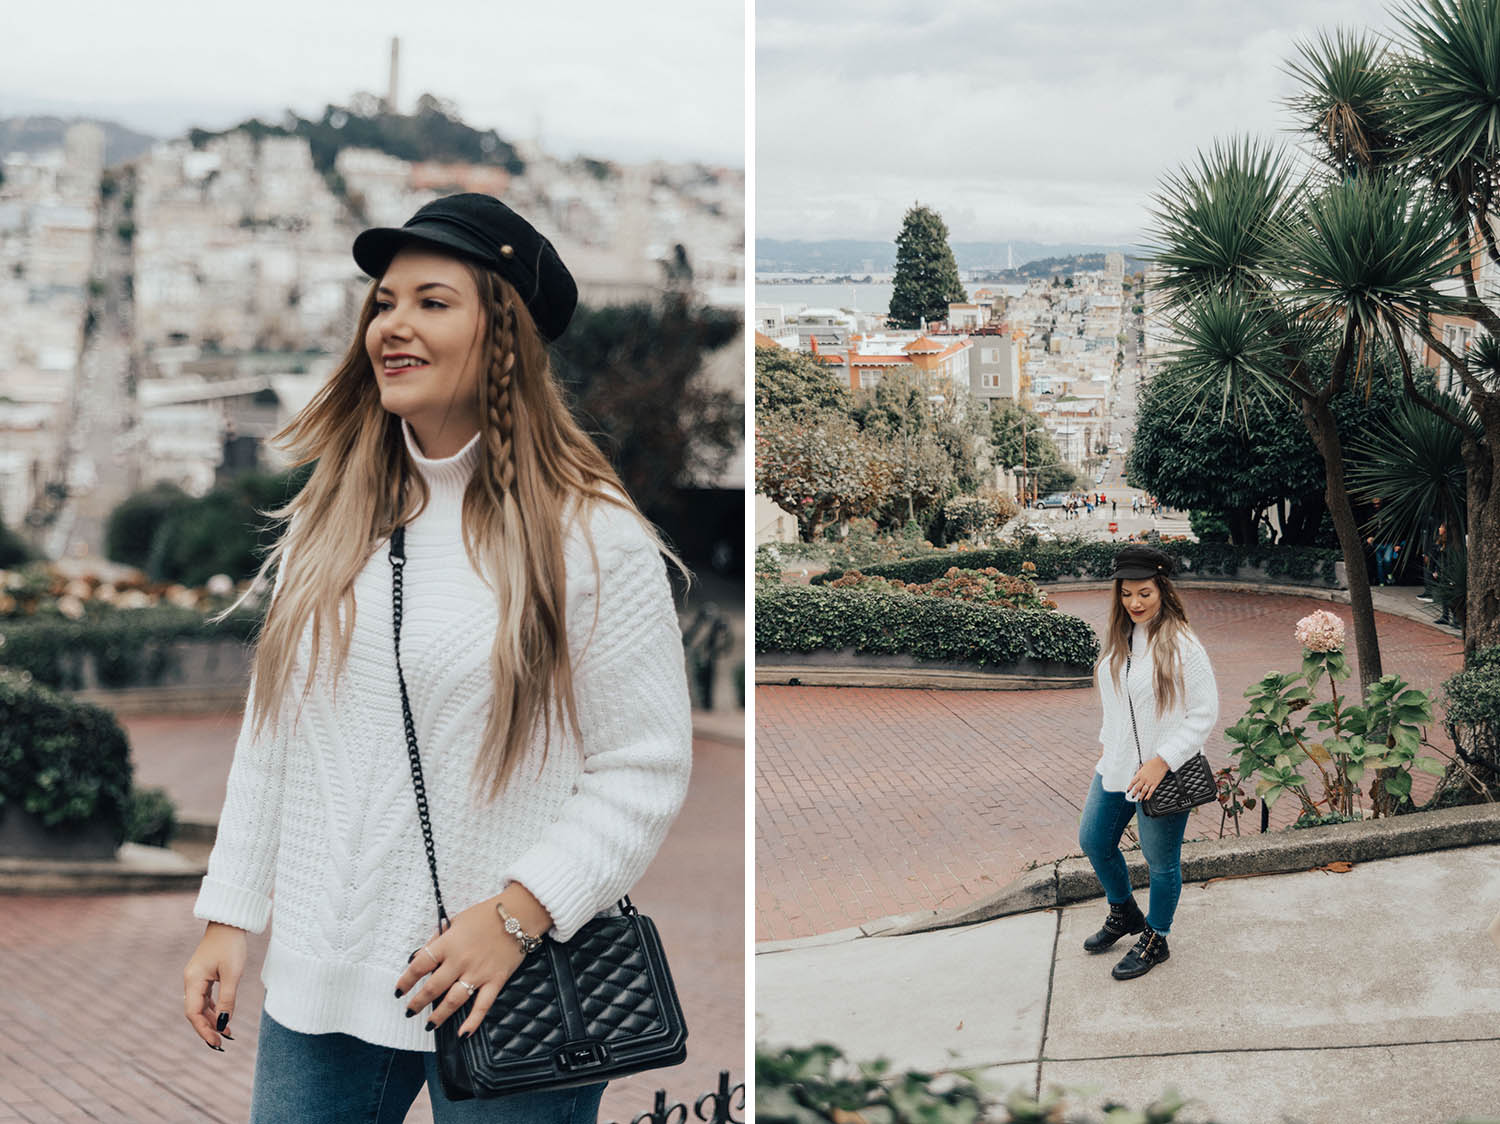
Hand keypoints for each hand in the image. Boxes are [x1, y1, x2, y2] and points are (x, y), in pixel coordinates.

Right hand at [183, 922, 246, 1050]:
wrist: (230, 922)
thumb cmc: (231, 945)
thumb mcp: (232, 973)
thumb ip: (227, 999)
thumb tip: (223, 1022)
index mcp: (193, 980)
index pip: (193, 1013)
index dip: (203, 1030)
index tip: (216, 1042)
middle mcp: (190, 980)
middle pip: (195, 1012)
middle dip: (207, 1028)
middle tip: (222, 1043)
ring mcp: (196, 977)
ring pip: (200, 1005)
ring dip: (212, 1019)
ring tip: (227, 1033)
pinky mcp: (204, 974)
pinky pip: (206, 997)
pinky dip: (214, 1008)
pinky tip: (224, 1016)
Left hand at [395, 885, 551, 1037]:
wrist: (519, 914)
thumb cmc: (486, 914)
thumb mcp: (457, 920)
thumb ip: (438, 938)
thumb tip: (420, 955)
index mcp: (448, 943)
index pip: (420, 965)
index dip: (406, 980)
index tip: (399, 990)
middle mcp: (460, 961)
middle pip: (433, 987)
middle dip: (418, 1003)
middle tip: (409, 1011)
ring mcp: (478, 973)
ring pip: (454, 1000)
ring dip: (439, 1015)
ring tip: (429, 1024)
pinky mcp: (495, 980)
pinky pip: (483, 1005)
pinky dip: (473, 1022)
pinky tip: (462, 1033)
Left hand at [1127, 756, 1169, 801]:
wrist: (1161, 763)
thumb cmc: (1153, 763)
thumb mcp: (1144, 765)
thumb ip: (1141, 770)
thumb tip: (1138, 772)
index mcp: (1140, 774)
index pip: (1133, 782)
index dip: (1130, 787)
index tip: (1128, 790)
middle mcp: (1144, 779)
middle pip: (1137, 788)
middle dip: (1134, 793)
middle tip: (1132, 796)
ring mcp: (1149, 782)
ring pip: (1143, 791)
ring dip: (1141, 796)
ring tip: (1139, 800)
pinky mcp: (1155, 784)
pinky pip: (1151, 791)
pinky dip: (1148, 796)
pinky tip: (1146, 798)